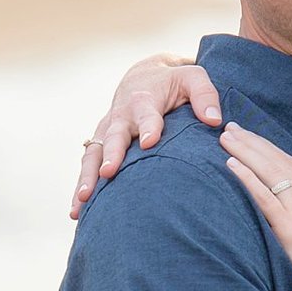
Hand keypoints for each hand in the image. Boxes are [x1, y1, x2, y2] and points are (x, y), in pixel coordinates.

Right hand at [71, 54, 221, 215]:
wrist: (142, 77)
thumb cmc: (173, 82)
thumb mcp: (193, 77)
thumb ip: (205, 95)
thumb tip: (214, 121)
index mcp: (144, 99)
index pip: (147, 113)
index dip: (149, 126)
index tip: (150, 142)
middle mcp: (121, 116)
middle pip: (114, 135)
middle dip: (111, 154)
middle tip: (108, 172)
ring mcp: (107, 132)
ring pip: (94, 153)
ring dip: (87, 176)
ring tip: (83, 199)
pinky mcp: (99, 146)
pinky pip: (87, 167)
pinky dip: (81, 187)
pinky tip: (77, 213)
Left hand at [218, 123, 291, 290]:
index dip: (269, 148)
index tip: (252, 137)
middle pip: (276, 161)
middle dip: (252, 142)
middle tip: (230, 128)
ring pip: (268, 172)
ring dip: (244, 152)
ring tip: (225, 137)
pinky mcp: (290, 231)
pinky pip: (263, 198)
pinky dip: (246, 178)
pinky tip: (230, 165)